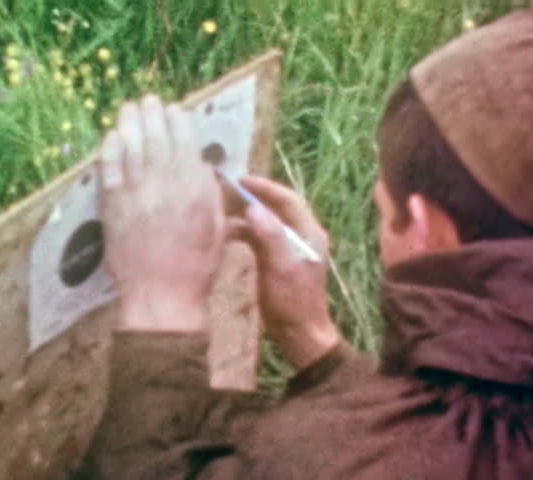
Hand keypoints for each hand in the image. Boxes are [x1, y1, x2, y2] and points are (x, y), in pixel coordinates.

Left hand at [98, 95, 224, 331]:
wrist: (161, 297)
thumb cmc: (197, 267)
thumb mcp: (218, 227)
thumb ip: (209, 192)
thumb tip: (199, 166)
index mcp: (194, 188)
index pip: (185, 141)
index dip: (178, 121)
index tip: (175, 109)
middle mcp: (164, 184)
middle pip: (156, 137)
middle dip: (152, 114)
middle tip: (149, 100)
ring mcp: (135, 193)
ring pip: (131, 147)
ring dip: (130, 123)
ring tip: (130, 108)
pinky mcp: (113, 206)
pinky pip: (109, 169)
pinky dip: (110, 149)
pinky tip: (111, 137)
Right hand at [230, 176, 340, 370]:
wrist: (299, 335)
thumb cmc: (293, 302)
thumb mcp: (281, 268)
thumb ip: (270, 236)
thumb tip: (253, 208)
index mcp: (309, 234)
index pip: (288, 200)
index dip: (265, 187)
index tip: (241, 180)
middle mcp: (302, 236)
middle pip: (277, 208)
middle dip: (253, 198)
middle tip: (227, 190)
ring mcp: (290, 249)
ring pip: (267, 222)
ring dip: (247, 215)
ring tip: (223, 209)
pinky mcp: (279, 262)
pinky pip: (261, 239)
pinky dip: (246, 233)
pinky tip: (229, 234)